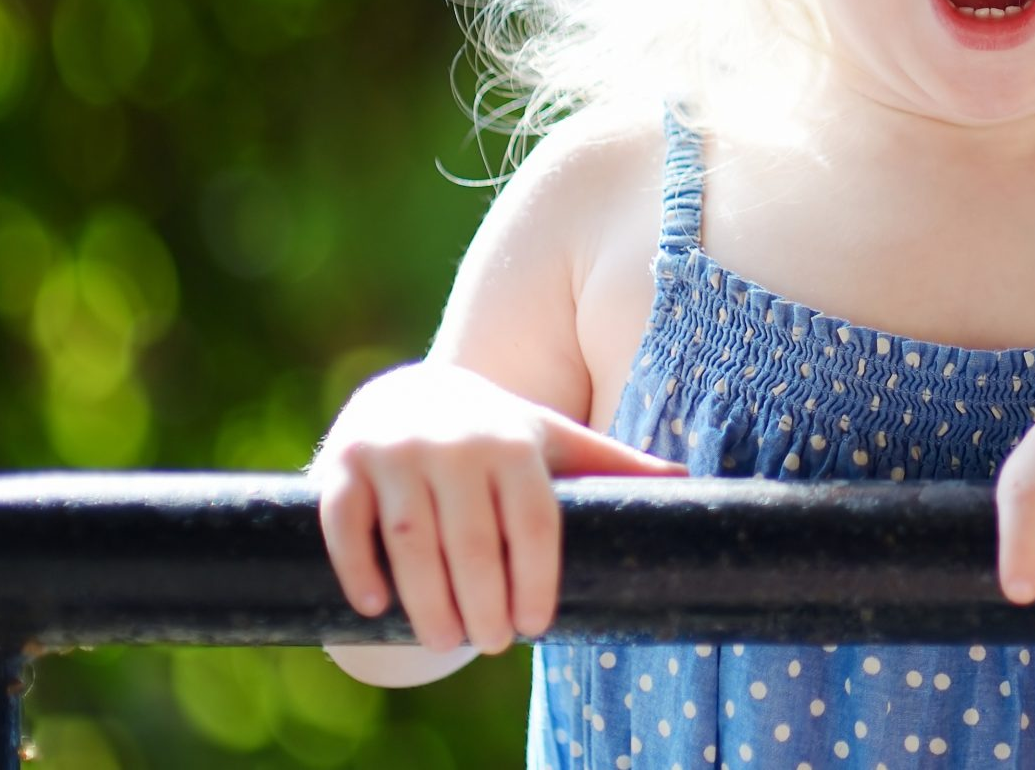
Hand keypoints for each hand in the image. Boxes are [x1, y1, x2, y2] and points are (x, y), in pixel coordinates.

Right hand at [310, 361, 685, 655]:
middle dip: (482, 603)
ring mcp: (396, 452)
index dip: (536, 578)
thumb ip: (611, 463)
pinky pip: (346, 525)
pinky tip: (375, 608)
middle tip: (492, 643)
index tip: (537, 625)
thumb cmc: (495, 432)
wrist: (407, 390)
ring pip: (411, 540)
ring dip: (426, 600)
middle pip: (472, 541)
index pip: (531, 521)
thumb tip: (691, 481)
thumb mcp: (553, 439)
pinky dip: (358, 568)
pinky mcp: (343, 465)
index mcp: (513, 441)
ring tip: (444, 644)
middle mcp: (455, 443)